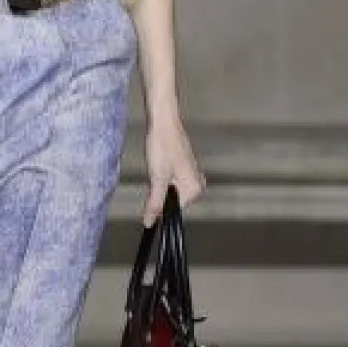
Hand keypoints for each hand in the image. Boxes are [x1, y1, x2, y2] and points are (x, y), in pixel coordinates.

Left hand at [142, 109, 204, 226]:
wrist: (164, 123)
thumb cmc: (163, 147)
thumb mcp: (157, 178)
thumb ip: (155, 203)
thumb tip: (150, 223)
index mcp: (194, 190)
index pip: (172, 210)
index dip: (157, 204)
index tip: (152, 190)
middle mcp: (197, 185)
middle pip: (170, 201)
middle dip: (158, 193)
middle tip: (155, 173)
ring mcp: (191, 177)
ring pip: (168, 191)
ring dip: (158, 184)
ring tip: (156, 167)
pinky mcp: (184, 169)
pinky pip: (169, 182)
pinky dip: (160, 177)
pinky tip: (158, 164)